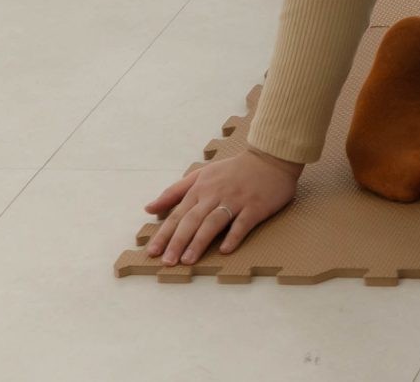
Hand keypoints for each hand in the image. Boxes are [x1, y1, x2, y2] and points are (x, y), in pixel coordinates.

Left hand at [143, 148, 300, 265]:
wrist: (271, 157)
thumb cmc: (234, 169)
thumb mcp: (201, 174)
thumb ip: (175, 191)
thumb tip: (148, 208)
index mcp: (201, 189)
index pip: (178, 214)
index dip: (164, 234)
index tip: (152, 253)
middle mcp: (215, 195)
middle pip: (192, 220)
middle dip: (178, 242)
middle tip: (168, 262)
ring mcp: (236, 200)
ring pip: (214, 222)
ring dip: (200, 242)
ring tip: (188, 260)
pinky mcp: (256, 206)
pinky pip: (242, 223)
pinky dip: (233, 236)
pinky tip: (225, 250)